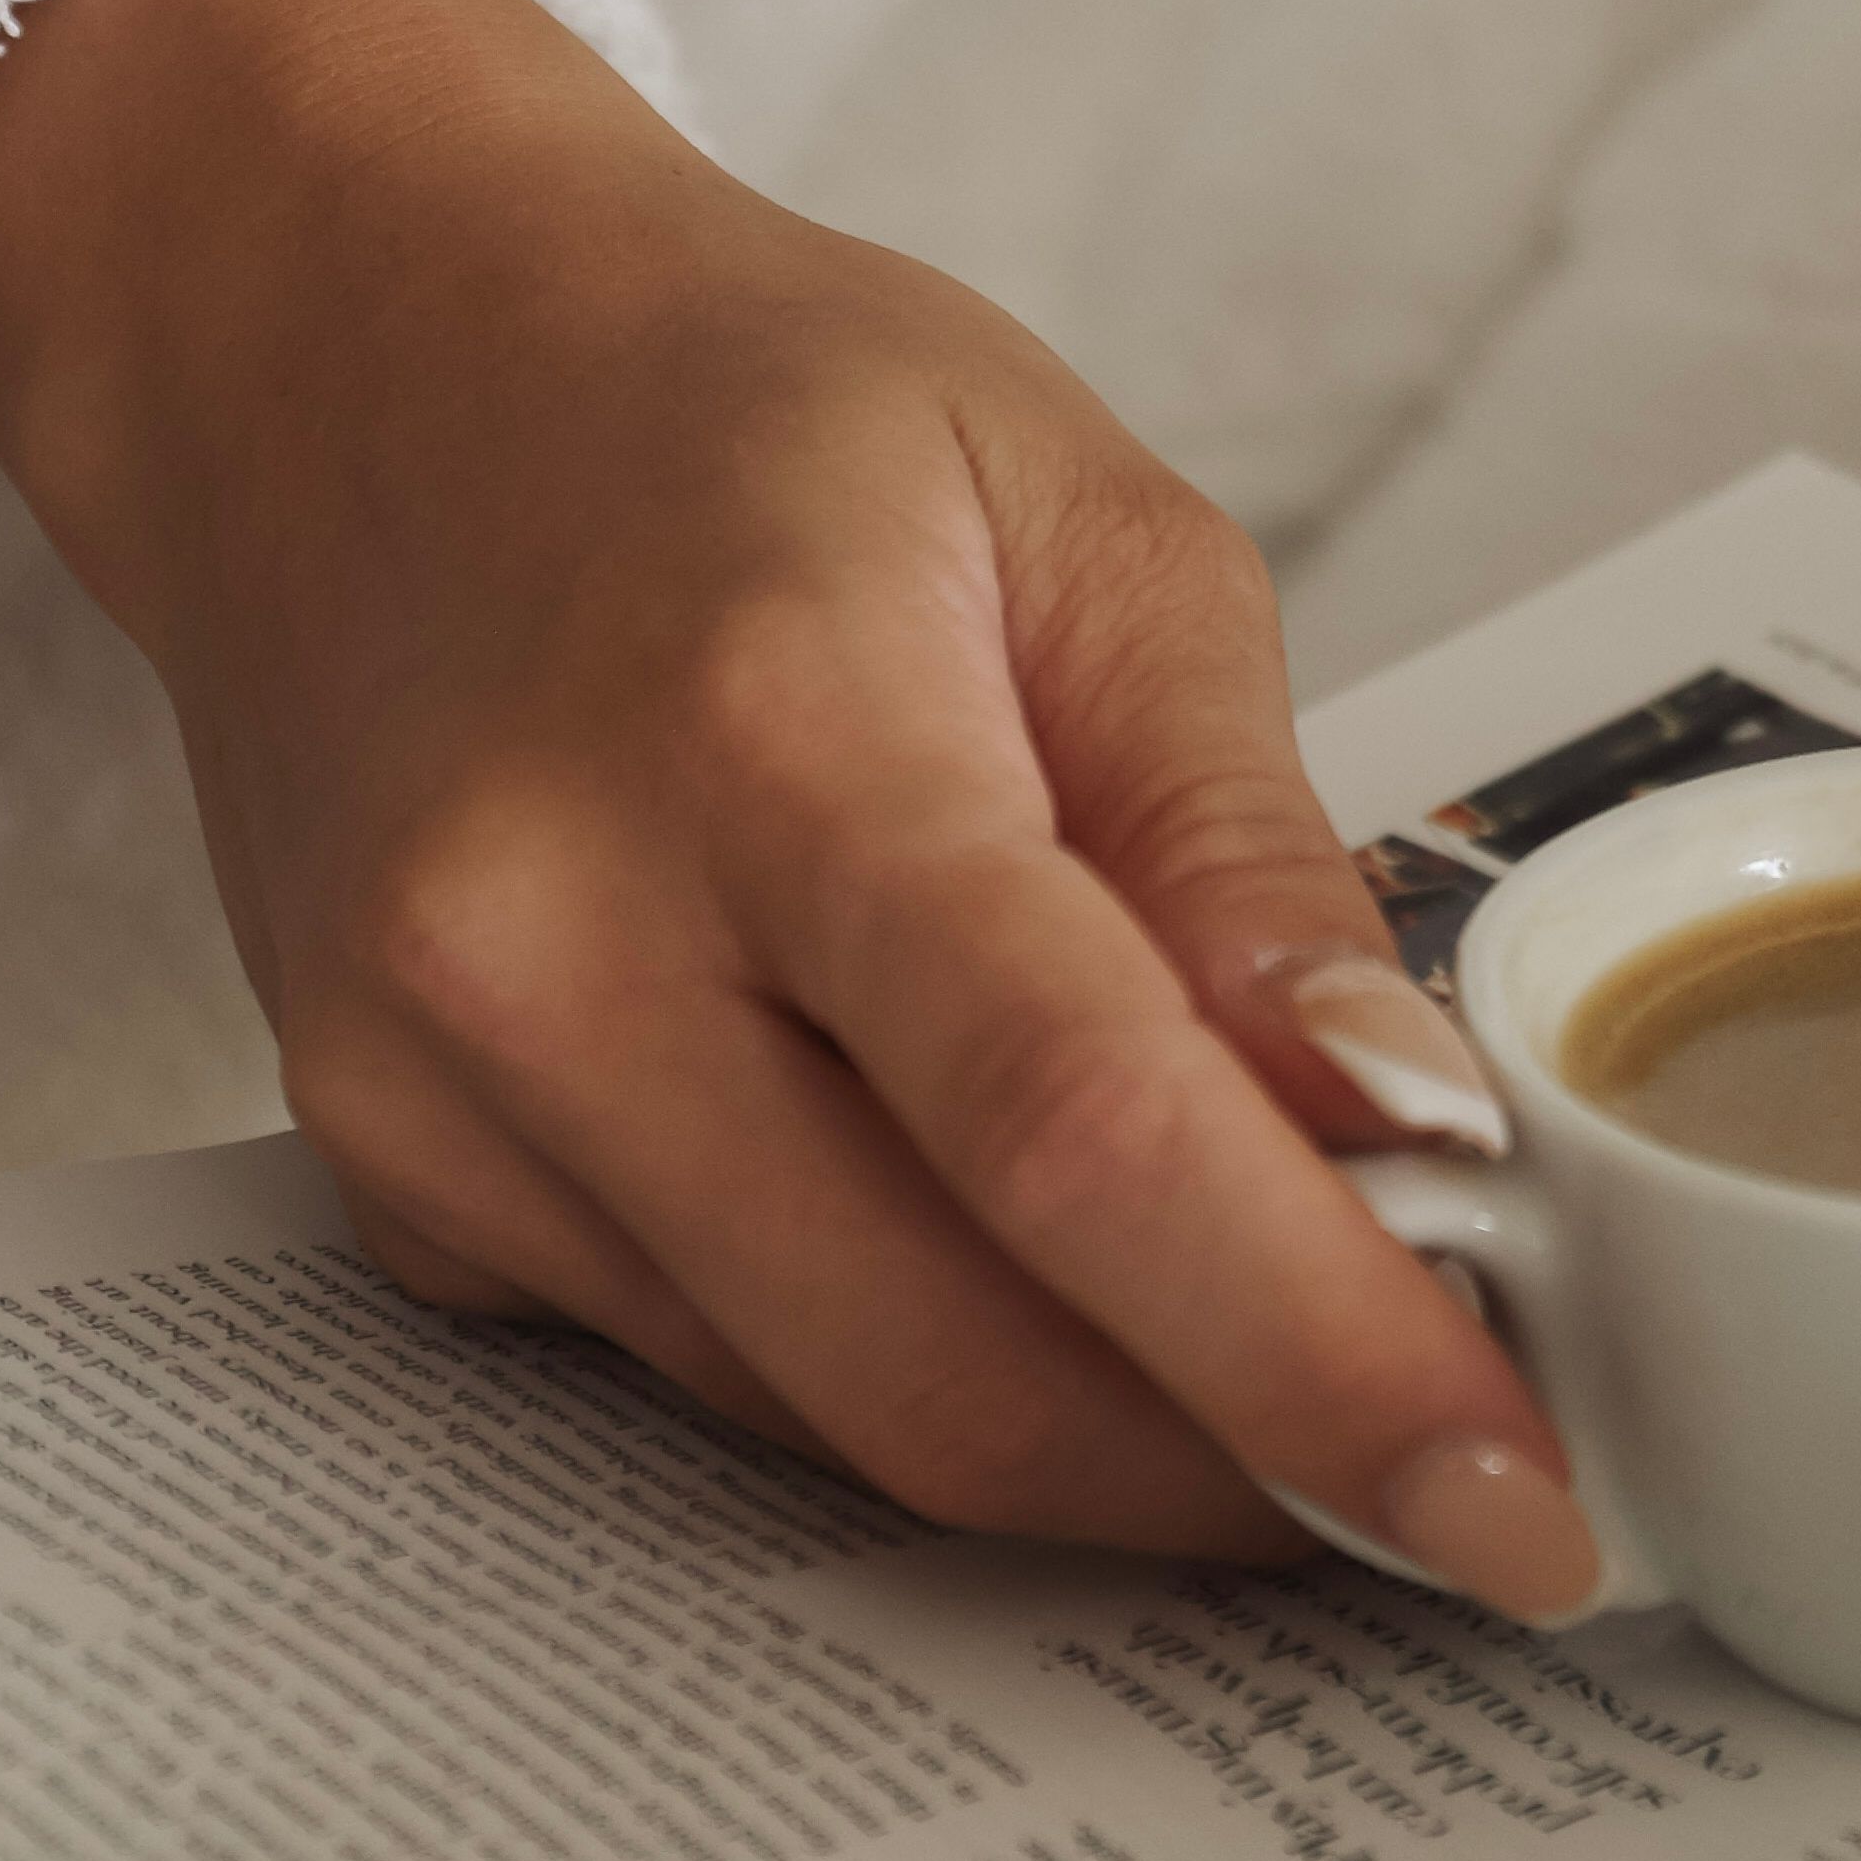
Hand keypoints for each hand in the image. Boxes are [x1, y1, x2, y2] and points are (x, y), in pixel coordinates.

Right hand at [0, 0, 1600, 1611]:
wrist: (345, 359)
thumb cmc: (743, 408)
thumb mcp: (1090, 522)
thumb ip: (1246, 852)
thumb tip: (1412, 1138)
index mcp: (774, 733)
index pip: (1076, 1130)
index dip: (1316, 1354)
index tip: (1515, 1502)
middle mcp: (554, 946)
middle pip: (955, 1362)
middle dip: (1248, 1474)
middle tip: (1457, 1484)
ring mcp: (437, 1095)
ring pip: (839, 1421)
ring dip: (1102, 1444)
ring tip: (1278, 1356)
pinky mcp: (395, 1185)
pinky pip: (714, 1380)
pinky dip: (915, 1362)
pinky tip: (1021, 1269)